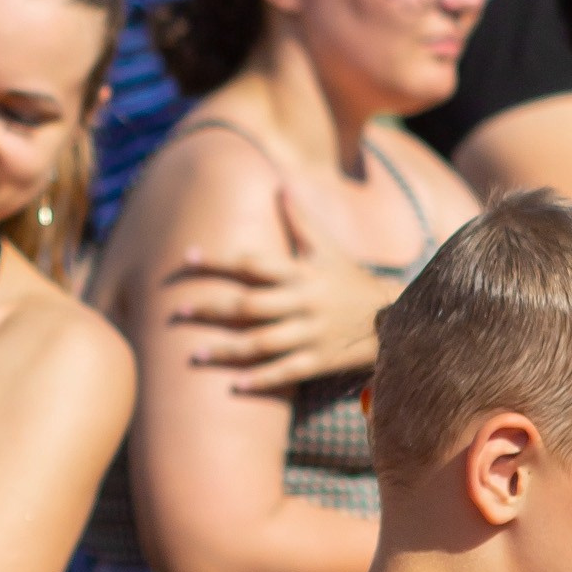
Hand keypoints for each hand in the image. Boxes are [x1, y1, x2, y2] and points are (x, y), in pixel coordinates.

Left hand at [161, 186, 389, 391]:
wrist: (394, 318)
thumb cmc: (351, 280)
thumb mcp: (329, 249)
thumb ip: (301, 221)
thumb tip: (280, 186)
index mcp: (301, 273)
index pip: (252, 264)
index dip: (219, 261)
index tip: (187, 258)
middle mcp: (303, 303)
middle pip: (249, 306)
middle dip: (211, 308)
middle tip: (177, 311)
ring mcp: (310, 334)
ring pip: (262, 343)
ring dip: (226, 351)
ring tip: (194, 355)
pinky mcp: (319, 361)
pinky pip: (285, 372)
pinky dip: (261, 379)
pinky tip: (234, 386)